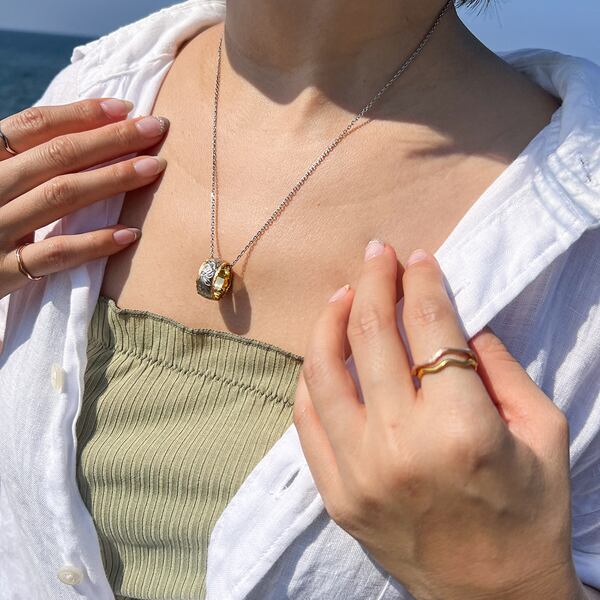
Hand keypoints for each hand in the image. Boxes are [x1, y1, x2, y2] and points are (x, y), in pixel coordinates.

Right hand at [0, 99, 168, 298]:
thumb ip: (26, 164)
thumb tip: (90, 135)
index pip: (32, 126)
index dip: (80, 113)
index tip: (125, 108)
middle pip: (56, 155)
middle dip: (110, 138)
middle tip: (155, 128)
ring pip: (60, 196)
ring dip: (112, 179)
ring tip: (153, 168)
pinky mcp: (1, 271)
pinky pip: (55, 254)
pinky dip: (93, 242)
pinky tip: (130, 233)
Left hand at [294, 241, 582, 599]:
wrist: (491, 598)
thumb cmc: (528, 513)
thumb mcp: (543, 433)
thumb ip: (501, 367)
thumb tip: (459, 318)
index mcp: (461, 429)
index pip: (430, 326)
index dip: (421, 281)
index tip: (417, 258)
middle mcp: (399, 446)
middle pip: (370, 335)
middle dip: (373, 281)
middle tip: (377, 254)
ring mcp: (356, 472)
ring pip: (323, 370)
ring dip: (331, 319)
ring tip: (345, 293)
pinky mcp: (334, 494)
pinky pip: (305, 418)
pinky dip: (312, 375)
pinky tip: (326, 352)